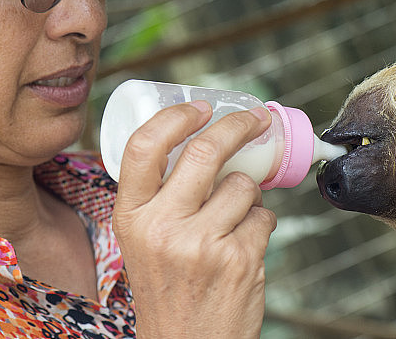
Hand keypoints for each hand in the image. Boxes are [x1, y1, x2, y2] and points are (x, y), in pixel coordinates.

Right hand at [112, 101, 277, 338]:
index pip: (145, 147)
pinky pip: (264, 216)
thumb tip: (203, 143)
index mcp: (131, 217)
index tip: (201, 106)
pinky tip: (244, 246)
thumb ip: (161, 197)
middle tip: (255, 119)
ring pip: (243, 185)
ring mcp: (202, 243)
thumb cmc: (169, 289)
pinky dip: (261, 224)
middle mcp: (162, 227)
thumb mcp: (144, 240)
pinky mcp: (239, 259)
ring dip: (249, 195)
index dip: (176, 117)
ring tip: (234, 222)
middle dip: (239, 126)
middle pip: (205, 151)